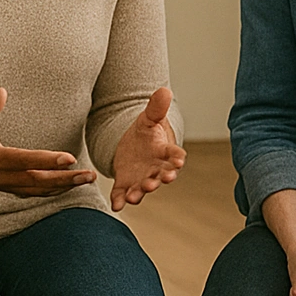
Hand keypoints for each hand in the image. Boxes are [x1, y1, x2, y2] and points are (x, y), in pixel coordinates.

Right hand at [0, 88, 94, 198]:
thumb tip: (1, 92)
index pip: (25, 160)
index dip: (47, 160)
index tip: (70, 158)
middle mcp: (1, 177)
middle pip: (38, 181)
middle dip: (65, 179)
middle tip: (88, 175)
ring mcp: (5, 186)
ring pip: (39, 189)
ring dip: (64, 186)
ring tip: (86, 180)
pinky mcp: (9, 188)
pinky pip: (35, 192)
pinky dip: (53, 191)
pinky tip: (70, 186)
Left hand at [110, 87, 185, 209]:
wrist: (134, 146)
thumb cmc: (147, 133)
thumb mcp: (149, 119)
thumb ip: (156, 108)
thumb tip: (165, 90)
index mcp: (165, 152)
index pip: (175, 155)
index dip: (177, 159)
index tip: (179, 162)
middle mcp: (156, 169)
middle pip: (160, 176)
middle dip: (158, 180)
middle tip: (155, 183)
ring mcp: (141, 178)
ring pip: (142, 188)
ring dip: (139, 193)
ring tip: (134, 197)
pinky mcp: (126, 183)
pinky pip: (123, 193)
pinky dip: (120, 200)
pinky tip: (116, 205)